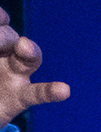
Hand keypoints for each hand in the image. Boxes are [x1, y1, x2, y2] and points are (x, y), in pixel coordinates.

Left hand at [0, 8, 68, 126]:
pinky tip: (63, 90)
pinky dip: (51, 92)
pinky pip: (38, 93)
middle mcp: (2, 51)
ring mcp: (13, 73)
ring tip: (25, 48)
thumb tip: (12, 43)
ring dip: (29, 51)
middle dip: (1, 36)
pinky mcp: (19, 96)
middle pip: (9, 35)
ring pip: (29, 57)